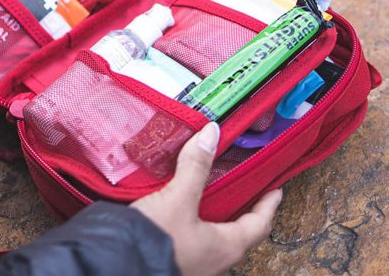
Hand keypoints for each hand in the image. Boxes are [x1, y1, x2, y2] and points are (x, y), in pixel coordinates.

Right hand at [131, 122, 281, 275]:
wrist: (118, 265)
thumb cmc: (157, 240)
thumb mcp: (177, 199)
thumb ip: (195, 166)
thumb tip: (212, 133)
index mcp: (227, 247)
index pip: (259, 223)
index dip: (268, 204)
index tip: (276, 190)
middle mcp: (214, 259)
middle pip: (237, 232)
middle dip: (241, 209)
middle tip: (241, 186)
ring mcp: (194, 263)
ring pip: (213, 236)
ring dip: (214, 215)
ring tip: (207, 191)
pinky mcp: (174, 259)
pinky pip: (191, 238)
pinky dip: (192, 220)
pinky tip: (176, 207)